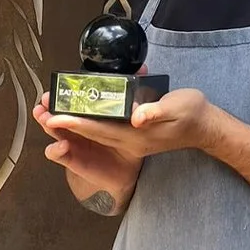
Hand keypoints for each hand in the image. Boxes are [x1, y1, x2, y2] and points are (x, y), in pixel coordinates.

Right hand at [33, 92, 141, 190]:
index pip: (72, 100)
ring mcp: (71, 142)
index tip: (58, 86)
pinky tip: (62, 145)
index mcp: (89, 114)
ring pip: (52, 130)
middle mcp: (76, 127)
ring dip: (47, 123)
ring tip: (48, 119)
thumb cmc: (126, 143)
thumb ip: (135, 95)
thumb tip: (142, 71)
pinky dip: (56, 149)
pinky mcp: (71, 159)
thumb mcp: (132, 118)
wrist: (124, 172)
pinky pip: (57, 154)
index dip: (62, 93)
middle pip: (56, 111)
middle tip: (47, 100)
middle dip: (49, 105)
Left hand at [37, 88, 221, 159]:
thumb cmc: (193, 115)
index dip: (76, 123)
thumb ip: (156, 113)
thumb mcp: (178, 108)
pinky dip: (88, 121)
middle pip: (91, 133)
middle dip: (66, 124)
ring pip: (95, 132)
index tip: (55, 117)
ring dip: (73, 123)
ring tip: (51, 112)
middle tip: (43, 112)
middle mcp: (130, 141)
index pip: (99, 130)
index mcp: (136, 136)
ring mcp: (131, 139)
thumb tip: (138, 117)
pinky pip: (105, 129)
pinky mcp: (133, 134)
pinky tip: (80, 111)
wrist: (206, 128)